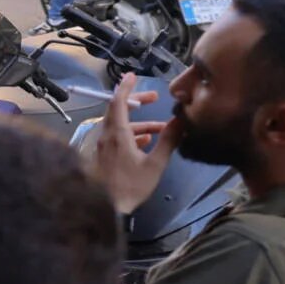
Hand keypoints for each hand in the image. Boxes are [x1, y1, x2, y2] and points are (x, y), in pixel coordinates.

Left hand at [89, 73, 180, 212]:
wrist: (105, 207)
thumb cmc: (130, 186)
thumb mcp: (155, 164)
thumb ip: (168, 141)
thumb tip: (181, 120)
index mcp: (117, 134)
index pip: (119, 102)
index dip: (126, 87)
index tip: (132, 76)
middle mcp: (107, 136)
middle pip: (119, 111)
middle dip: (137, 103)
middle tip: (154, 98)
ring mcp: (103, 146)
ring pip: (120, 126)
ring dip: (140, 124)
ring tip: (161, 129)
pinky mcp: (103, 156)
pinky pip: (117, 138)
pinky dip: (132, 135)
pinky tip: (146, 142)